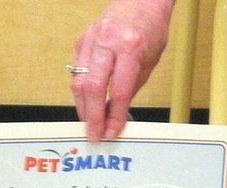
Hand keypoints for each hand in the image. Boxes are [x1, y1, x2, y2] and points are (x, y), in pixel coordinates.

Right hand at [71, 0, 172, 141]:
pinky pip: (77, 72)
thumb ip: (130, 90)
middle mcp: (107, 41)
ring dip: (83, 108)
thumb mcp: (148, 64)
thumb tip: (115, 117)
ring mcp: (91, 39)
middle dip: (92, 117)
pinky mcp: (81, 41)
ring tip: (89, 125)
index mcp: (129, 47)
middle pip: (93, 88)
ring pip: (79, 82)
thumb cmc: (149, 31)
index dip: (114, 117)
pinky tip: (86, 105)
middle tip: (94, 136)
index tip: (112, 133)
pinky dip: (81, 93)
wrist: (140, 1)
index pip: (118, 92)